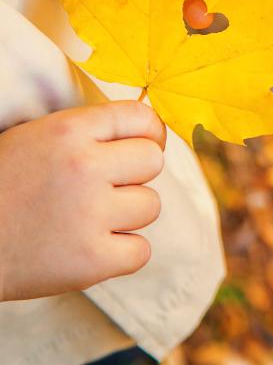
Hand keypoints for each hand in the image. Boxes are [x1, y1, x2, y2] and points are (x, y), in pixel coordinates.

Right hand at [0, 101, 165, 300]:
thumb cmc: (1, 187)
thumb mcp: (36, 139)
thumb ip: (88, 133)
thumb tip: (149, 134)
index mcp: (68, 131)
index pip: (140, 117)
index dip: (149, 133)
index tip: (143, 146)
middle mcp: (83, 167)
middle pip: (153, 161)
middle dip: (135, 175)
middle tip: (106, 188)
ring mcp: (89, 214)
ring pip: (151, 206)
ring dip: (127, 215)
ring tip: (89, 219)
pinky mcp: (91, 260)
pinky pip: (141, 251)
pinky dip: (122, 254)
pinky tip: (93, 247)